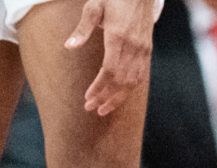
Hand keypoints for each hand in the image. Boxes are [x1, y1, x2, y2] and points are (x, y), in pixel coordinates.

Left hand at [65, 0, 160, 115]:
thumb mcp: (94, 7)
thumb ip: (82, 28)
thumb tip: (69, 46)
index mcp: (119, 37)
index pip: (109, 71)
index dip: (98, 87)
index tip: (87, 98)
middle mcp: (133, 46)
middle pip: (120, 81)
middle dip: (105, 98)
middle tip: (90, 108)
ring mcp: (143, 49)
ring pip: (132, 82)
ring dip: (117, 99)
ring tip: (103, 109)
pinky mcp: (147, 50)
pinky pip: (140, 76)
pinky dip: (129, 90)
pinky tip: (118, 97)